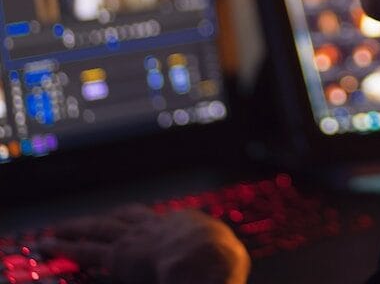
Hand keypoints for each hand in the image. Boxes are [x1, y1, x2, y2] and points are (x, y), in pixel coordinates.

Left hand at [40, 205, 250, 283]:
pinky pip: (86, 250)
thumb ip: (210, 262)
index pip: (156, 221)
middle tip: (83, 222)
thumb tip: (213, 269)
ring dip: (75, 229)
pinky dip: (66, 247)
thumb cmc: (221, 265)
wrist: (209, 260)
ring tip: (55, 232)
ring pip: (100, 228)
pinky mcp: (120, 256)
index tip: (126, 226)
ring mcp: (137, 238)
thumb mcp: (223, 260)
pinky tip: (49, 244)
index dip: (138, 224)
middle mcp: (157, 225)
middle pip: (123, 217)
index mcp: (184, 224)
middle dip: (102, 220)